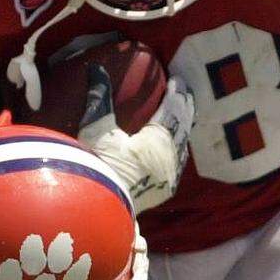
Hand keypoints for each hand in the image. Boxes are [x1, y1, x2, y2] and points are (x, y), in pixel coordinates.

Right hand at [77, 64, 193, 212]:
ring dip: (183, 127)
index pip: (172, 110)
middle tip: (184, 91)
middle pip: (183, 126)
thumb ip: (99, 97)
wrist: (96, 211)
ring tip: (183, 114)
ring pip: (182, 145)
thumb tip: (95, 67)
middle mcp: (170, 158)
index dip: (175, 93)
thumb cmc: (96, 167)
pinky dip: (178, 147)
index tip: (177, 79)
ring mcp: (170, 177)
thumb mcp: (96, 130)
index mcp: (158, 141)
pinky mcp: (163, 191)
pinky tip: (174, 146)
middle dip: (184, 107)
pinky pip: (178, 163)